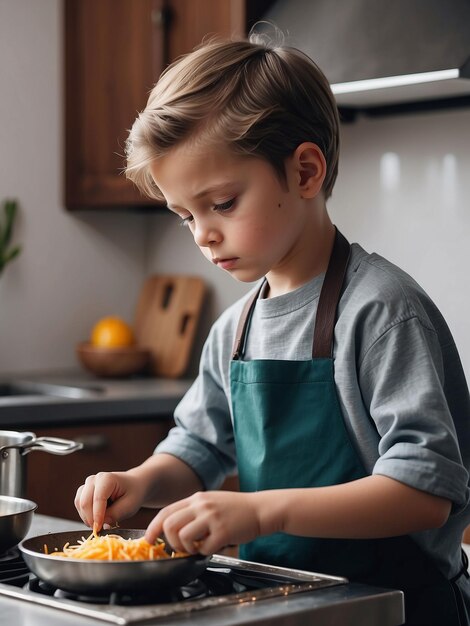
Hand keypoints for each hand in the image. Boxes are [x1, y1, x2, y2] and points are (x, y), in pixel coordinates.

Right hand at [74, 471, 146, 531]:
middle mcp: (94, 479)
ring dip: (87, 517)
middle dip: (90, 519)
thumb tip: (102, 525)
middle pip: (85, 502)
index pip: (98, 499)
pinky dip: (85, 514)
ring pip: (79, 504)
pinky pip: (79, 505)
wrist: (133, 485)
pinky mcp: (83, 491)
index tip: (99, 529)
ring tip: (100, 523)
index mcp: (107, 479)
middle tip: (99, 529)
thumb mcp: (130, 505)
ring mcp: (87, 484)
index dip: (97, 515)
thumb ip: (116, 514)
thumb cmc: (133, 494)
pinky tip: (96, 518)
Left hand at [145, 491, 261, 554]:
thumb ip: (193, 510)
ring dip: (186, 548)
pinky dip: (204, 552)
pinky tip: (212, 547)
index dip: (153, 527)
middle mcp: (202, 506)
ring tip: (197, 547)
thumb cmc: (236, 509)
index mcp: (197, 498)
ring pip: (183, 536)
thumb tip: (172, 527)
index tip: (149, 539)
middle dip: (169, 541)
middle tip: (180, 547)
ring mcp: (212, 518)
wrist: (260, 509)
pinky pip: (203, 548)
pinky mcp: (223, 531)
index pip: (166, 511)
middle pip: (169, 524)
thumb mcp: (211, 501)